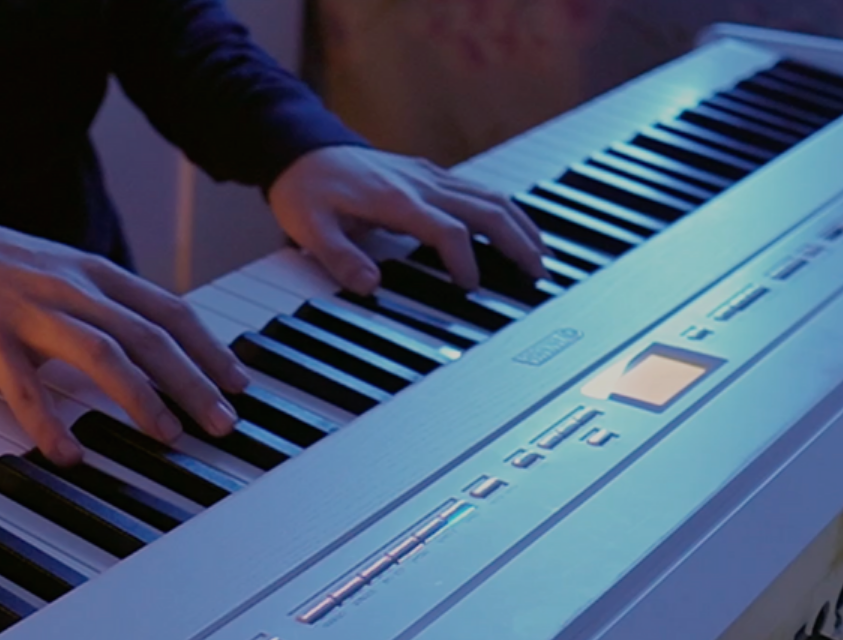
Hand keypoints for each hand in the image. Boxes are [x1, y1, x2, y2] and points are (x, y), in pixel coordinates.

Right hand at [0, 220, 250, 465]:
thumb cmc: (4, 272)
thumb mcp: (69, 276)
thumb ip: (112, 308)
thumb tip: (163, 348)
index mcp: (97, 275)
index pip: (168, 310)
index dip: (208, 348)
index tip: (238, 384)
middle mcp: (73, 290)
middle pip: (146, 335)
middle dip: (191, 381)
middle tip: (220, 422)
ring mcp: (32, 313)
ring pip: (100, 353)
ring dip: (139, 397)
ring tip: (165, 436)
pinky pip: (24, 387)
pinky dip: (49, 422)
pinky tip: (69, 454)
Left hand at [268, 145, 549, 293]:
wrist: (300, 148)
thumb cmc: (305, 189)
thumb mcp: (309, 228)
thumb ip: (339, 258)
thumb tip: (369, 286)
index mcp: (395, 199)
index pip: (446, 229)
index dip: (464, 259)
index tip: (472, 288)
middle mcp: (420, 183)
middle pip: (485, 209)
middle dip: (516, 242)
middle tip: (538, 275)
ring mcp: (428, 176)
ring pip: (490, 196)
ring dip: (520, 226)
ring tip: (542, 257)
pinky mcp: (429, 175)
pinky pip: (479, 192)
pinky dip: (505, 213)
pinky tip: (518, 231)